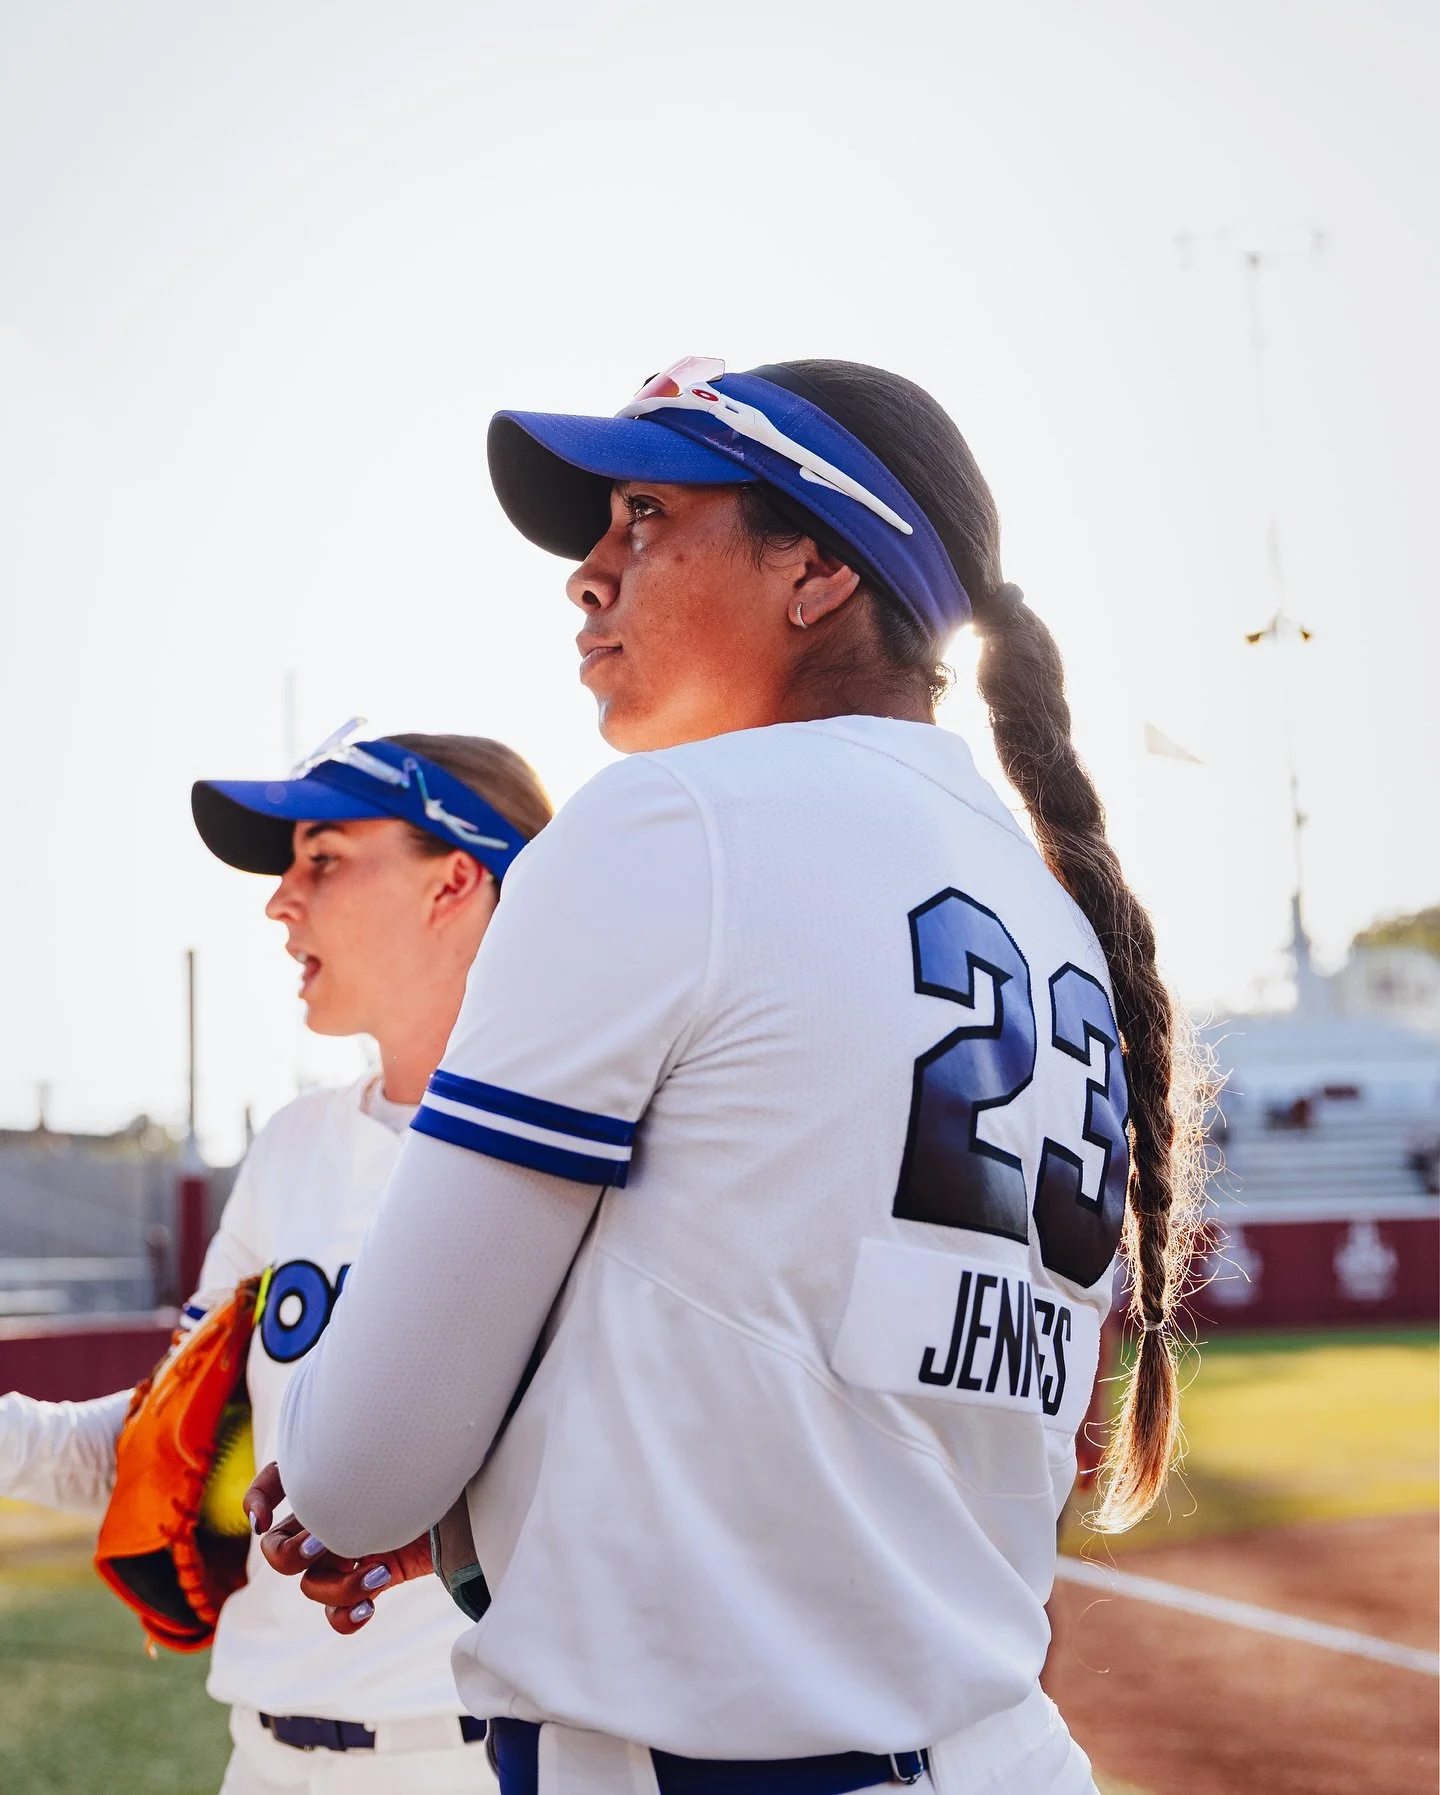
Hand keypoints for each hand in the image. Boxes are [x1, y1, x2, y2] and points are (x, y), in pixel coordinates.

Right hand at [244, 1461, 432, 1634]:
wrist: (484, 1496)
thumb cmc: (443, 1463)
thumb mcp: (400, 1453)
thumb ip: (362, 1459)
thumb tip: (325, 1470)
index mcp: (334, 1472)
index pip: (276, 1479)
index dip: (258, 1498)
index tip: (264, 1516)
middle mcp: (336, 1513)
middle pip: (279, 1550)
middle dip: (290, 1555)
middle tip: (325, 1546)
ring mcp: (355, 1549)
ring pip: (311, 1585)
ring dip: (334, 1586)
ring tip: (375, 1575)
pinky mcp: (377, 1576)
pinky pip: (337, 1613)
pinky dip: (345, 1616)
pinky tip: (369, 1606)